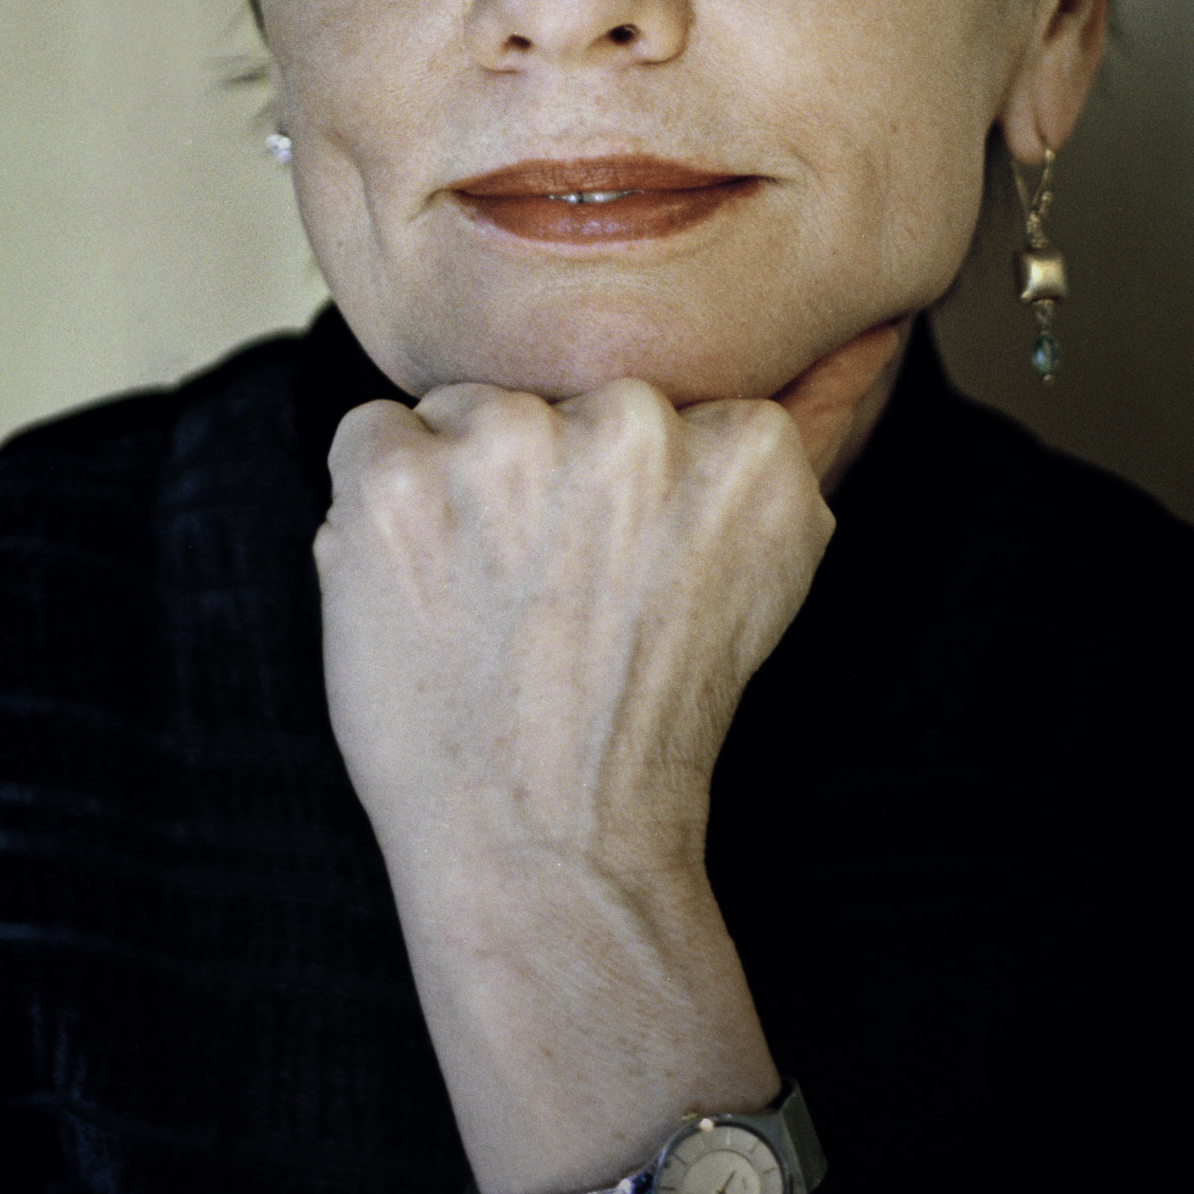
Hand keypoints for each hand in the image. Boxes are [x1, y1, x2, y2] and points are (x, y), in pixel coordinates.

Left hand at [317, 321, 903, 1193]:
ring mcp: (510, 444)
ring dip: (455, 490)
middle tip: (546, 600)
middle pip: (557, 393)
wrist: (553, 844)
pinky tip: (417, 594)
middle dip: (539, 479)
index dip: (618, 493)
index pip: (651, 400)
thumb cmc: (646, 724)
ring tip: (482, 605)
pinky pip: (367, 435)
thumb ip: (773, 460)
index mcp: (743, 444)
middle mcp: (634, 425)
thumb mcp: (770, 578)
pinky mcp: (400, 477)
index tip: (618, 574)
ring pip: (461, 408)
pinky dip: (373, 511)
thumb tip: (827, 349)